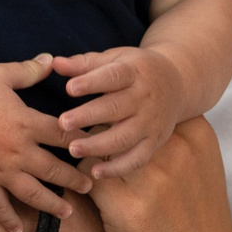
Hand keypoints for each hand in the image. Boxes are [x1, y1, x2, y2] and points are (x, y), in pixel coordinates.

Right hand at [0, 56, 89, 231]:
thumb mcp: (1, 75)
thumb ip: (28, 70)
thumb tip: (51, 60)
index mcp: (25, 124)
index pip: (63, 136)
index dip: (82, 141)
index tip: (97, 147)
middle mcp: (18, 151)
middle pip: (54, 170)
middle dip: (75, 180)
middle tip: (90, 187)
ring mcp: (0, 171)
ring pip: (32, 194)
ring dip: (52, 204)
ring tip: (68, 213)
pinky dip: (7, 220)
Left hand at [54, 45, 190, 178]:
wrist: (177, 84)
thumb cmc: (136, 70)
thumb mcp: (114, 59)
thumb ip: (84, 63)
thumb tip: (54, 63)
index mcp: (134, 72)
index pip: (114, 77)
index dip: (92, 82)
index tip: (69, 88)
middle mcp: (145, 98)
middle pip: (117, 108)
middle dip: (89, 116)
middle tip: (63, 123)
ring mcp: (151, 122)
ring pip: (125, 137)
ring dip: (98, 145)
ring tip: (73, 149)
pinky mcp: (154, 142)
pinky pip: (137, 159)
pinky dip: (118, 168)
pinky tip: (95, 172)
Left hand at [87, 117, 231, 231]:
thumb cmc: (201, 227)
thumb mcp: (202, 172)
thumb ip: (176, 143)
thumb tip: (138, 121)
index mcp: (196, 136)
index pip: (142, 106)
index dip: (122, 116)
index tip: (110, 126)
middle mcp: (175, 151)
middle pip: (118, 122)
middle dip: (99, 131)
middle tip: (84, 142)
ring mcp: (151, 179)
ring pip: (98, 146)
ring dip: (85, 155)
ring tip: (79, 167)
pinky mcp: (126, 208)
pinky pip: (88, 178)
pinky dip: (82, 183)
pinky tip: (84, 194)